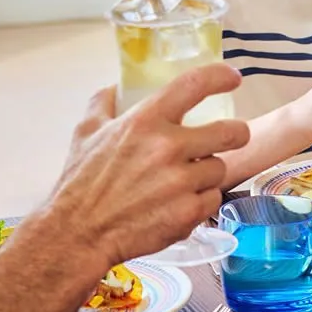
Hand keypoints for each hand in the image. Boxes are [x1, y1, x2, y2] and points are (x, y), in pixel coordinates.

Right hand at [42, 64, 253, 268]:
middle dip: (236, 134)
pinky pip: (212, 199)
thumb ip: (103, 103)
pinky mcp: (188, 212)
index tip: (233, 77)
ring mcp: (181, 182)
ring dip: (207, 174)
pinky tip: (180, 204)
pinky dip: (201, 201)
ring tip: (183, 181)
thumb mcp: (85, 133)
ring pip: (219, 169)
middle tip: (231, 137)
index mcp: (145, 121)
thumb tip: (115, 87)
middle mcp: (168, 147)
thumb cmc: (79, 184)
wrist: (76, 235)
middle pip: (230, 132)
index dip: (220, 76)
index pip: (194, 85)